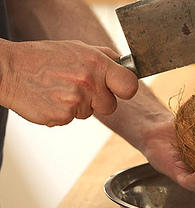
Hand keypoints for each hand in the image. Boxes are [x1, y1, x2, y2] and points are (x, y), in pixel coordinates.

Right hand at [0, 39, 137, 125]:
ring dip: (78, 105)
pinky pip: (71, 119)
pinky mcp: (63, 116)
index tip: (121, 90)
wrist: (9, 69)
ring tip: (59, 89)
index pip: (129, 85)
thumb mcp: (77, 48)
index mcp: (97, 63)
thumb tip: (124, 65)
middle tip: (80, 89)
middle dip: (99, 101)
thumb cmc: (43, 58)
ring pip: (89, 113)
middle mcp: (89, 82)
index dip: (126, 89)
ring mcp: (76, 101)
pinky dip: (63, 112)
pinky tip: (51, 98)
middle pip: (111, 106)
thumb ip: (103, 57)